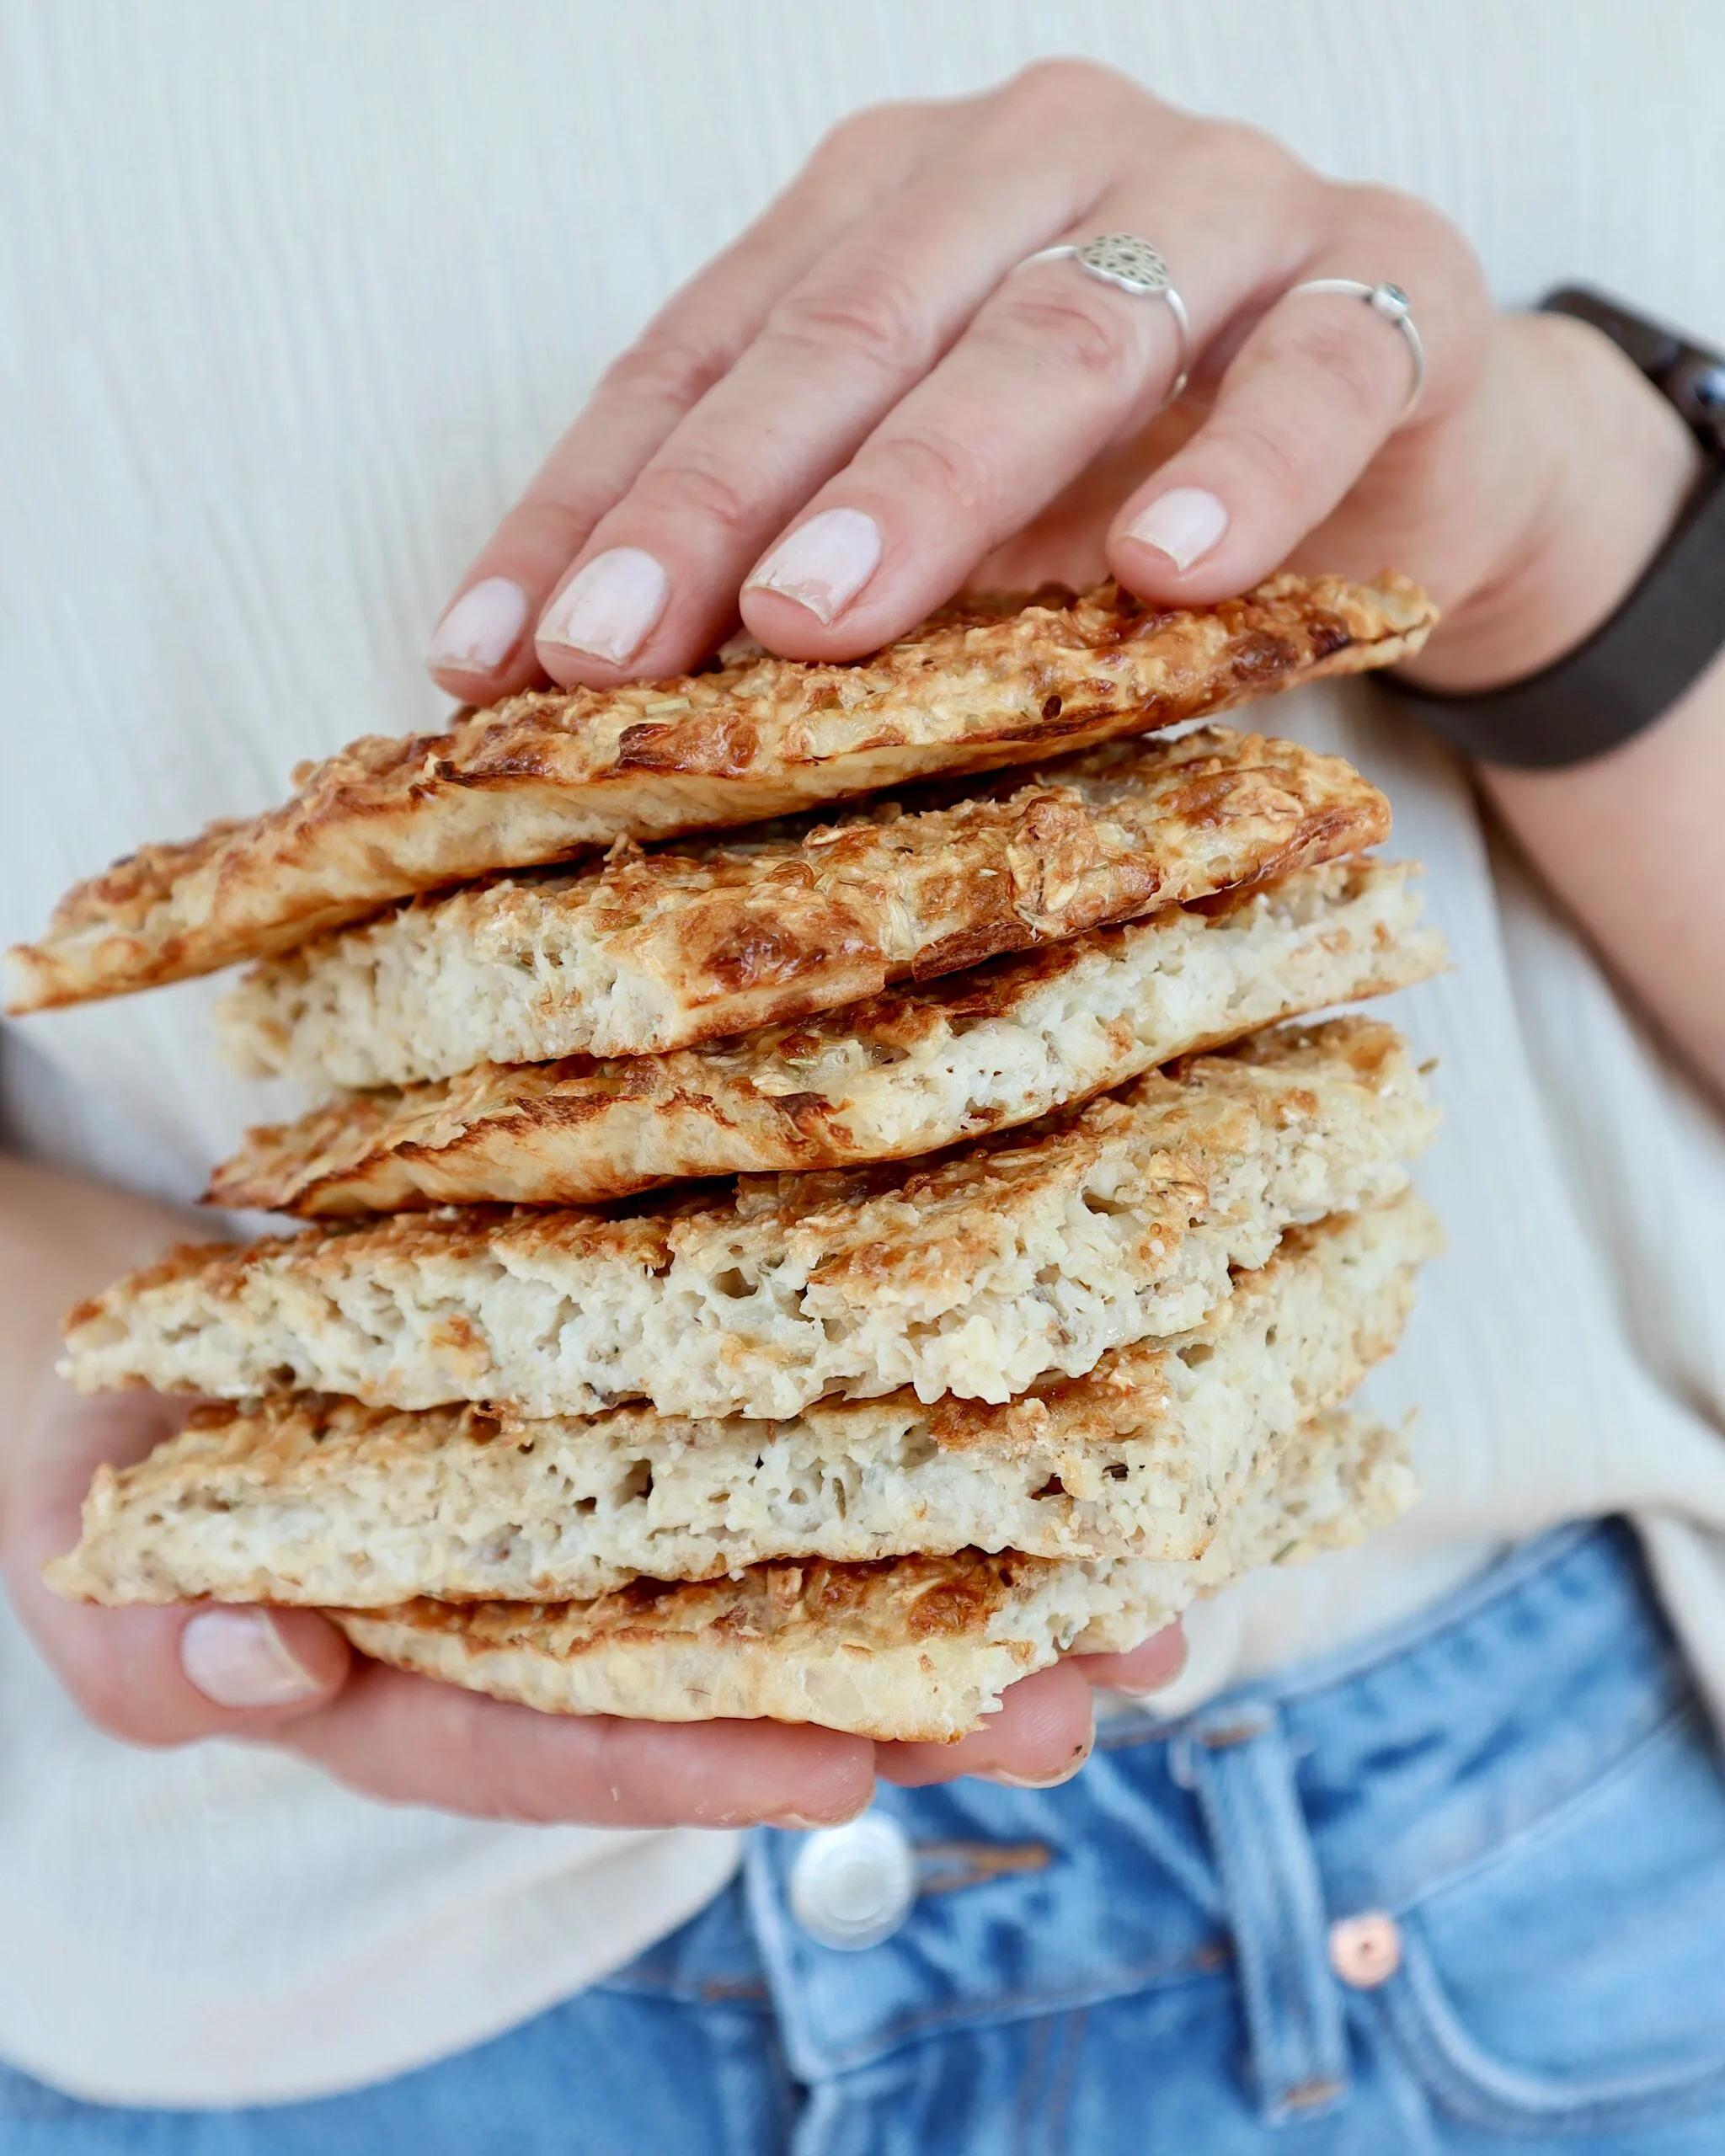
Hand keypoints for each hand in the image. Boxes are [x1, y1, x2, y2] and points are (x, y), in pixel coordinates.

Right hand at [8, 1380, 1183, 1826]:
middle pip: (741, 1679)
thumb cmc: (110, 1457)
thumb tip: (271, 1652)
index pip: (573, 1738)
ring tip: (1140, 1604)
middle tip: (1086, 1698)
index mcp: (418, 1683)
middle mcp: (539, 1617)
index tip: (856, 1763)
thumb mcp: (101, 1554)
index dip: (707, 1756)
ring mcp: (600, 1517)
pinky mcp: (641, 1414)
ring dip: (967, 1592)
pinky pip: (780, 1457)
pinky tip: (1040, 1456)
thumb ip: (169, 1640)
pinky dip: (903, 1467)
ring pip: (798, 1577)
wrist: (139, 1335)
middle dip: (921, 1699)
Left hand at [425, 60, 1692, 705]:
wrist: (1409, 439)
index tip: (493, 658)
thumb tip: (609, 712)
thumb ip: (820, 572)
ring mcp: (1222, 202)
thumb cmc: (1135, 480)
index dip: (597, 504)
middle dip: (722, 501)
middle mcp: (1040, 159)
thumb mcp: (956, 522)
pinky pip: (1318, 370)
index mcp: (895, 199)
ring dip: (933, 481)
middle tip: (619, 653)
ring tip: (827, 619)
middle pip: (854, 327)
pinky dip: (1246, 466)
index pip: (710, 349)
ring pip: (1059, 331)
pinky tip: (1169, 571)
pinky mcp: (1392, 286)